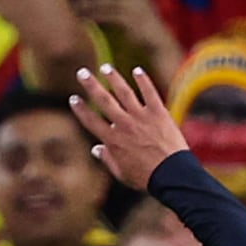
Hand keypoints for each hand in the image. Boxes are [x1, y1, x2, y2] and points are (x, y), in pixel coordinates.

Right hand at [68, 61, 187, 186]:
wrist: (172, 174)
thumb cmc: (146, 177)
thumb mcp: (121, 173)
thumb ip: (108, 159)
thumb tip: (96, 149)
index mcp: (113, 140)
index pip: (91, 120)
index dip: (80, 109)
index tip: (73, 98)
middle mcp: (124, 125)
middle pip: (103, 100)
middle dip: (91, 85)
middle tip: (82, 72)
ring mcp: (142, 117)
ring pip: (124, 93)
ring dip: (114, 78)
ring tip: (105, 68)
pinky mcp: (159, 113)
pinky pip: (150, 93)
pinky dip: (143, 81)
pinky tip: (137, 70)